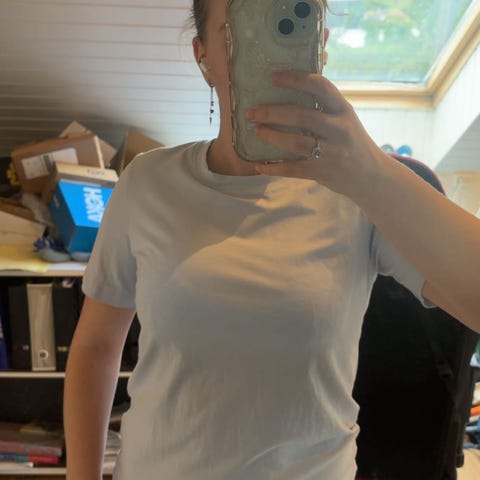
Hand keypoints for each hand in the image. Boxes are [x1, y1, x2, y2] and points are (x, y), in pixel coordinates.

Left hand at [247, 70, 385, 200]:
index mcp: (342, 109)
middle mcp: (338, 129)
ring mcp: (331, 152)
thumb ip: (324, 104)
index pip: (320, 87)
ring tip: (255, 131)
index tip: (273, 76)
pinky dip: (273, 168)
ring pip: (295, 143)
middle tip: (251, 112)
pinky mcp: (322, 172)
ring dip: (271, 136)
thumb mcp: (344, 117)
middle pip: (301, 116)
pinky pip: (293, 169)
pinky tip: (258, 165)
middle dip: (272, 113)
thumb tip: (294, 81)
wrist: (370, 175)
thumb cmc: (350, 141)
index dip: (295, 79)